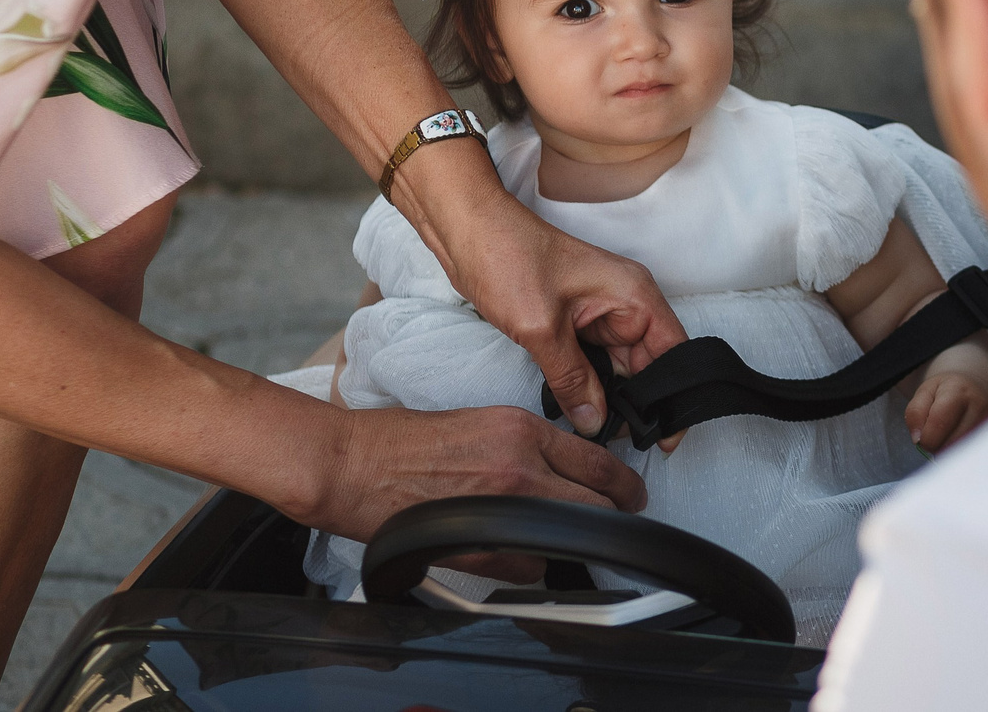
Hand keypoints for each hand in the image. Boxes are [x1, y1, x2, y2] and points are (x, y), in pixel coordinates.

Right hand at [308, 402, 646, 544]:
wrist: (355, 464)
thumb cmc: (403, 441)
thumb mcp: (480, 420)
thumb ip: (526, 443)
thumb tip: (560, 468)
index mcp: (522, 429)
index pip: (600, 459)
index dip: (624, 483)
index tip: (632, 492)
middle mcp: (521, 467)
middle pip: (599, 502)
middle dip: (612, 514)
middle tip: (616, 520)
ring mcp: (502, 509)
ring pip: (569, 538)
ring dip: (567, 541)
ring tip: (554, 536)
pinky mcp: (478, 546)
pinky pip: (529, 568)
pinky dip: (528, 566)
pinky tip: (513, 554)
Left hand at [437, 191, 689, 437]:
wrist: (468, 232)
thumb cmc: (508, 259)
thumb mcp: (541, 328)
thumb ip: (572, 379)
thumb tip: (594, 421)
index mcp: (634, 295)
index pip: (674, 353)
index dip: (675, 395)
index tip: (665, 437)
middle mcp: (625, 304)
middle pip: (649, 365)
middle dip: (636, 402)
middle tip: (617, 440)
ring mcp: (601, 313)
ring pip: (620, 367)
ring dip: (609, 396)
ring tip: (595, 428)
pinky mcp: (577, 322)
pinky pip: (595, 361)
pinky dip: (588, 384)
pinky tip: (576, 407)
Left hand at [906, 371, 987, 452]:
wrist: (975, 387)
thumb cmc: (946, 391)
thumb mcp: (924, 393)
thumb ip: (915, 414)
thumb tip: (919, 440)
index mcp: (958, 391)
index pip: (937, 427)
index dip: (925, 438)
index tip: (924, 434)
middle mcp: (979, 406)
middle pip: (950, 445)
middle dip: (938, 447)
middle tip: (937, 435)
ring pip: (963, 454)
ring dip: (950, 452)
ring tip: (949, 437)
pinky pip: (973, 456)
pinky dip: (962, 454)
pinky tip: (960, 441)